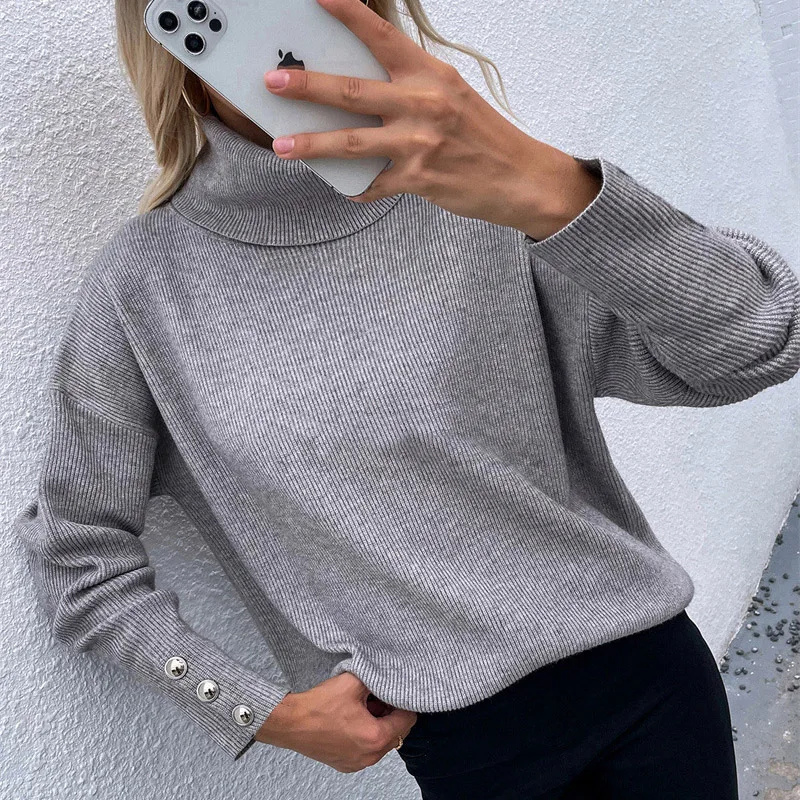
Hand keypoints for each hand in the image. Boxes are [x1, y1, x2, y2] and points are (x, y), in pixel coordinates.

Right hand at [255, 671, 417, 772]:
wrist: (290, 723)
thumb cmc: (319, 706)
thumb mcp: (352, 683)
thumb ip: (375, 678)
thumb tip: (387, 676)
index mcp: (375, 738)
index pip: (407, 721)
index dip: (405, 703)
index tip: (397, 692)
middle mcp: (370, 757)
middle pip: (396, 733)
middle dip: (391, 714)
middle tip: (380, 696)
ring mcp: (357, 763)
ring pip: (381, 742)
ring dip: (379, 725)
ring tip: (365, 706)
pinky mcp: (346, 764)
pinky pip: (366, 750)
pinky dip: (366, 735)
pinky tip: (353, 719)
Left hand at [263, 0, 593, 236]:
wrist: (520, 178)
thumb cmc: (484, 135)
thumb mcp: (452, 95)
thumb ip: (411, 88)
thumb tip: (363, 91)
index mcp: (430, 74)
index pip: (381, 36)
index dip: (346, 12)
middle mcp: (423, 103)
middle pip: (351, 90)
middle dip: (306, 85)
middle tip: (273, 80)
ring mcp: (419, 142)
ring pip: (351, 142)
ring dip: (311, 143)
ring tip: (281, 145)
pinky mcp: (419, 178)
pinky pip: (374, 184)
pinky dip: (356, 188)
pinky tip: (345, 188)